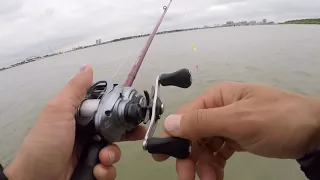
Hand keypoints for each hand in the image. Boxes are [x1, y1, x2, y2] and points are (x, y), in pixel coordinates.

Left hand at [4, 64, 145, 179]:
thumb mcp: (58, 110)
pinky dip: (106, 171)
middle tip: (136, 134)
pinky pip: (108, 170)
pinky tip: (97, 170)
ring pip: (114, 151)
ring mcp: (90, 153)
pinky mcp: (92, 171)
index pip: (106, 111)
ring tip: (102, 158)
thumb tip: (87, 66)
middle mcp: (87, 134)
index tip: (133, 112)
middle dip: (127, 133)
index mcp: (81, 118)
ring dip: (112, 155)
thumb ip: (75, 89)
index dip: (121, 111)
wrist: (37, 179)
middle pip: (115, 131)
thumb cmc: (46, 142)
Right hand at [154, 82, 319, 179]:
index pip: (186, 116)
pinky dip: (215, 165)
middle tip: (187, 178)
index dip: (173, 135)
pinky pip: (219, 152)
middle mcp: (219, 109)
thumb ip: (203, 122)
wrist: (314, 131)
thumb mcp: (239, 120)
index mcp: (217, 98)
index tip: (163, 156)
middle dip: (190, 156)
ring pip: (206, 146)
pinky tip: (216, 176)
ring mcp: (229, 124)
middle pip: (194, 133)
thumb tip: (169, 123)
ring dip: (204, 164)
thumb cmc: (277, 120)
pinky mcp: (237, 138)